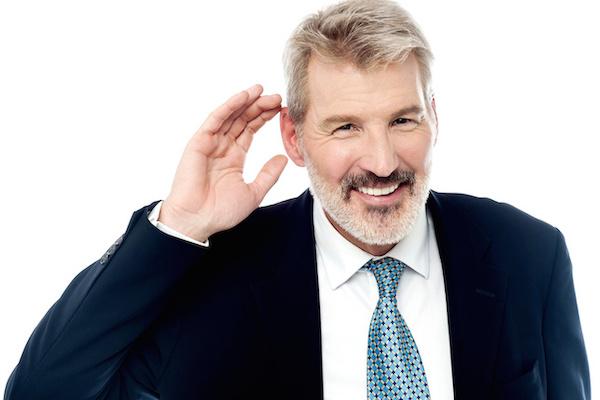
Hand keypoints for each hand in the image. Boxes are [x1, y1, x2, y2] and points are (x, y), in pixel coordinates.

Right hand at [159, 84, 286, 241]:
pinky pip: (215, 119)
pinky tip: (243, 97)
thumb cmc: (220, 212)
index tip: (281, 109)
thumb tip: (283, 159)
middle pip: (242, 120)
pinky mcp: (199, 142)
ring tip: (262, 90)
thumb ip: (268, 175)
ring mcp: (210, 143)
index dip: (264, 118)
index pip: (250, 130)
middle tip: (277, 97)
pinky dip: (229, 106)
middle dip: (259, 107)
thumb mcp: (253, 193)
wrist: (197, 221)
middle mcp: (222, 147)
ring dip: (246, 102)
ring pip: (230, 116)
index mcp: (234, 157)